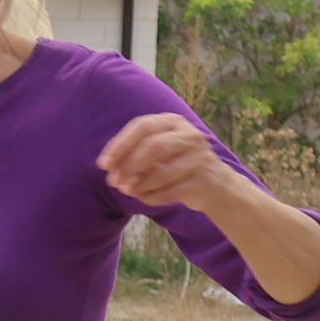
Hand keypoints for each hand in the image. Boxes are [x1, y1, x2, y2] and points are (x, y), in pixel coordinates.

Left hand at [98, 112, 241, 213]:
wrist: (216, 185)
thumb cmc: (177, 165)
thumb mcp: (157, 150)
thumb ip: (134, 153)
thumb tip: (109, 167)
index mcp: (173, 122)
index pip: (142, 126)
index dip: (120, 145)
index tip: (103, 164)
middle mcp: (189, 135)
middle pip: (153, 147)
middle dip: (128, 166)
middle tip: (113, 181)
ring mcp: (200, 157)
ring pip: (163, 171)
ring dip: (139, 184)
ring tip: (127, 190)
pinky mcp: (204, 180)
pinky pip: (172, 191)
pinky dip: (153, 197)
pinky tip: (145, 198)